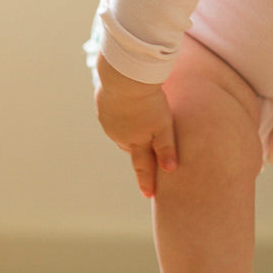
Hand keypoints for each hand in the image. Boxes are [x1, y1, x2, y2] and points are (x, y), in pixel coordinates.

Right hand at [94, 53, 177, 197]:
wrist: (125, 77)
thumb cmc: (149, 101)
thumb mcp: (164, 125)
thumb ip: (166, 148)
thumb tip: (170, 170)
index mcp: (135, 142)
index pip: (143, 167)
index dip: (147, 181)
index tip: (148, 195)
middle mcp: (119, 135)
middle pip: (132, 147)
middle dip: (140, 149)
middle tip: (148, 144)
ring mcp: (108, 121)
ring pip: (122, 132)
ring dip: (131, 130)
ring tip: (140, 119)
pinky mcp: (102, 107)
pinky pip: (114, 116)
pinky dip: (122, 115)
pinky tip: (128, 105)